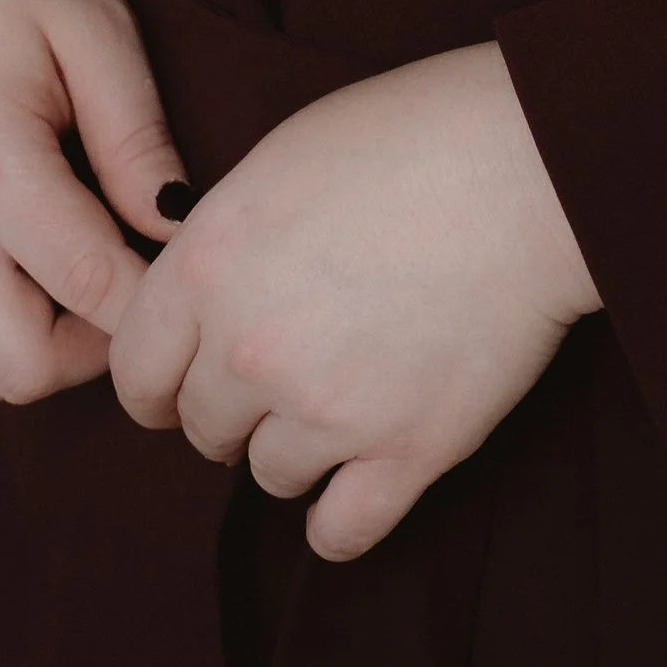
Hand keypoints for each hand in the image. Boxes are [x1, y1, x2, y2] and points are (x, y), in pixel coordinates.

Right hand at [0, 0, 185, 403]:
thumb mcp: (95, 30)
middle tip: (143, 276)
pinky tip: (48, 273)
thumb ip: (137, 138)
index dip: (158, 298)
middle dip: (101, 344)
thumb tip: (177, 227)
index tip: (195, 267)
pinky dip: (6, 335)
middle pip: (25, 366)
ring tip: (97, 273)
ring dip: (52, 348)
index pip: (88, 286)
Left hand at [108, 41, 599, 558]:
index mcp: (209, 264)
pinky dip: (341, 519)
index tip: (180, 383)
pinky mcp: (405, 452)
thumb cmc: (415, 135)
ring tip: (339, 403)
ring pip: (269, 477)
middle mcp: (250, 347)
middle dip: (233, 409)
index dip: (159, 379)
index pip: (137, 367)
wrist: (529, 165)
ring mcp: (326, 409)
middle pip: (203, 427)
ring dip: (295, 450)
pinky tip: (356, 486)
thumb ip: (226, 239)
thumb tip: (208, 292)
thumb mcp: (282, 158)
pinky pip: (340, 532)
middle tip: (281, 378)